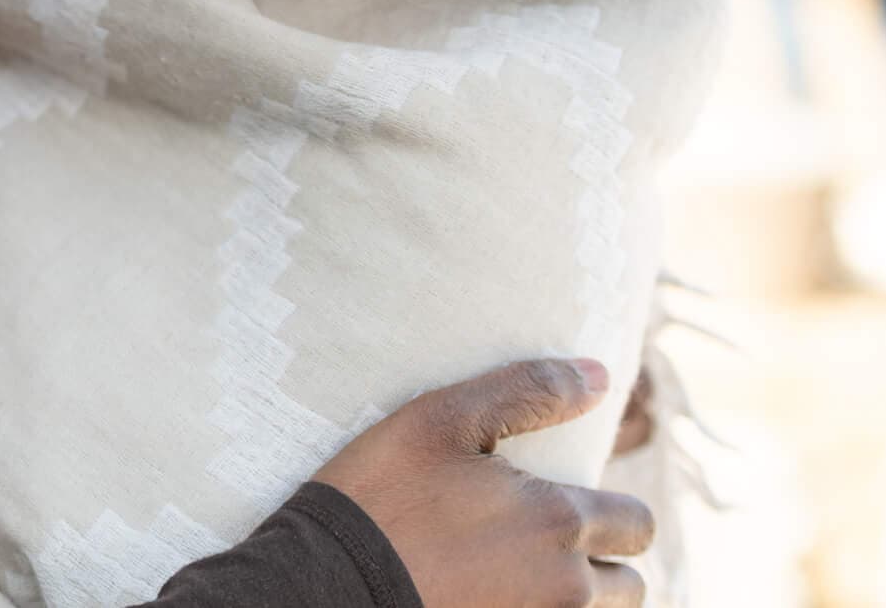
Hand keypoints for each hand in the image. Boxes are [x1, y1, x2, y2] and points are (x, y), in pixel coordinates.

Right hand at [317, 358, 652, 606]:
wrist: (324, 584)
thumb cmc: (379, 494)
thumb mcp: (439, 420)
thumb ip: (527, 392)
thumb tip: (600, 375)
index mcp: (557, 521)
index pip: (636, 524)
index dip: (613, 510)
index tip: (570, 502)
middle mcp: (563, 587)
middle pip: (629, 586)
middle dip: (604, 562)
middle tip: (548, 541)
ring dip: (575, 597)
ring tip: (522, 573)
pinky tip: (492, 593)